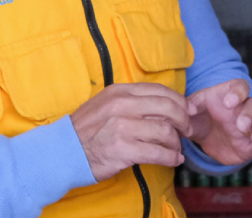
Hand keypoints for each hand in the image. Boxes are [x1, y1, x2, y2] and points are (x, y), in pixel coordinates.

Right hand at [70, 83, 191, 181]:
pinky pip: (158, 153)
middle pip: (168, 108)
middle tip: (188, 130)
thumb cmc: (87, 130)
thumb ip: (131, 101)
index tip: (188, 111)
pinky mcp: (123, 150)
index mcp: (120, 92)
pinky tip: (173, 160)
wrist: (64, 152)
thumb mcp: (106, 104)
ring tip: (177, 149)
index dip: (179, 101)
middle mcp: (122, 106)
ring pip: (166, 131)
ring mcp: (122, 127)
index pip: (160, 91)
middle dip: (184, 120)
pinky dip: (170, 158)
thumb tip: (164, 106)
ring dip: (177, 142)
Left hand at [186, 79, 251, 165]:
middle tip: (241, 126)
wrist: (203, 135)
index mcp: (229, 94)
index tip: (228, 103)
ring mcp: (250, 127)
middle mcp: (243, 108)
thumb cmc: (200, 114)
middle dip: (249, 115)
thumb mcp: (192, 108)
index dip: (237, 92)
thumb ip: (190, 106)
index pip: (240, 86)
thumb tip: (189, 109)